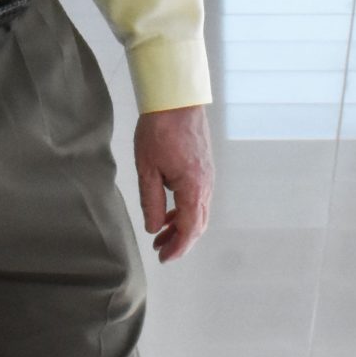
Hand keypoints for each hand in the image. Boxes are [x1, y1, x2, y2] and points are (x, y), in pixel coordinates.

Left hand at [134, 105, 214, 263]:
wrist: (176, 98)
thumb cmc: (159, 130)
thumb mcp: (147, 169)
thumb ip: (152, 202)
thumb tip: (155, 228)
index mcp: (194, 188)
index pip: (189, 230)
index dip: (177, 248)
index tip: (163, 258)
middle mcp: (206, 185)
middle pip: (198, 224)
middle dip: (180, 241)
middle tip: (161, 251)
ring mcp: (208, 175)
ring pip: (199, 211)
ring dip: (182, 226)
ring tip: (161, 233)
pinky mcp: (204, 166)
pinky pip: (198, 197)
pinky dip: (185, 210)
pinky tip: (169, 210)